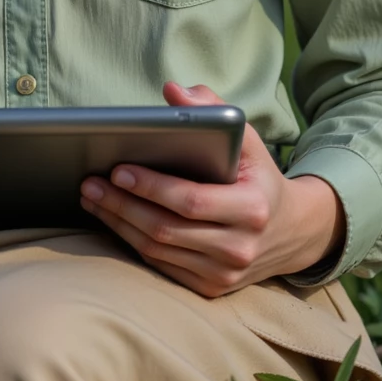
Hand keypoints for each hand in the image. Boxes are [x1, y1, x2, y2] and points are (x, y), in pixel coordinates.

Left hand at [78, 82, 345, 297]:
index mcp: (251, 209)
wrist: (291, 231)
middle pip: (166, 229)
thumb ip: (214, 110)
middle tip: (90, 183)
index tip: (118, 169)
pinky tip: (113, 220)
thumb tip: (173, 92)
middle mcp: (240, 247)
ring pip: (158, 250)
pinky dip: (132, 242)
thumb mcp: (248, 140)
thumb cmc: (259, 177)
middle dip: (122, 205)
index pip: (190, 200)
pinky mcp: (211, 288)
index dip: (151, 187)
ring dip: (119, 224)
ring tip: (92, 198)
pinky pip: (162, 266)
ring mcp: (224, 273)